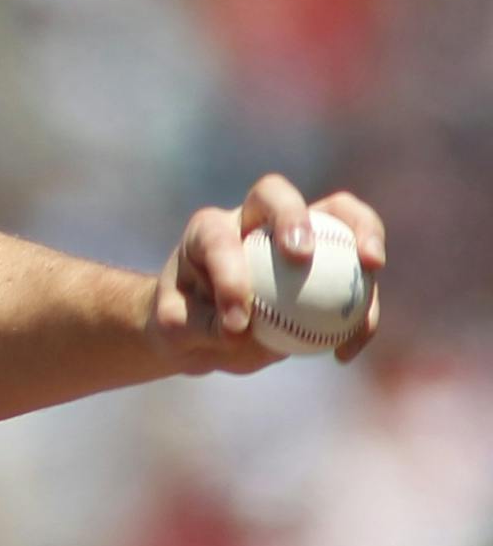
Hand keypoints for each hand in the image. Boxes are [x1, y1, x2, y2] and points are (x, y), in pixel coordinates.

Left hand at [149, 174, 385, 372]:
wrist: (206, 332)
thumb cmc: (183, 321)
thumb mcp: (174, 327)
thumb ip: (198, 324)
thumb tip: (241, 330)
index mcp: (208, 231)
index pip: (219, 239)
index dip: (229, 275)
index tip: (236, 322)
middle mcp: (252, 222)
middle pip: (276, 194)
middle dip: (292, 215)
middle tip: (302, 255)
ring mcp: (296, 237)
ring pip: (338, 215)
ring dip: (362, 232)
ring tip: (372, 265)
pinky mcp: (329, 265)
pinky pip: (358, 275)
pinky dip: (361, 309)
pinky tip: (346, 351)